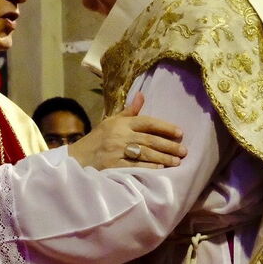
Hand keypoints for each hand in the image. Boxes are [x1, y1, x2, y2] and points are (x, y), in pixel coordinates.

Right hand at [67, 93, 186, 169]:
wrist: (78, 157)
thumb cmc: (98, 139)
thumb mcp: (111, 121)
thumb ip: (129, 111)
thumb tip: (141, 95)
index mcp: (120, 123)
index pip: (147, 122)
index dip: (164, 127)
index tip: (180, 132)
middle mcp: (119, 136)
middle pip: (149, 139)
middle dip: (169, 145)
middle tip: (184, 151)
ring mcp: (116, 151)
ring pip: (145, 153)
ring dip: (163, 157)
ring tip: (177, 161)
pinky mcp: (113, 166)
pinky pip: (134, 166)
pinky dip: (148, 167)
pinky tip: (160, 169)